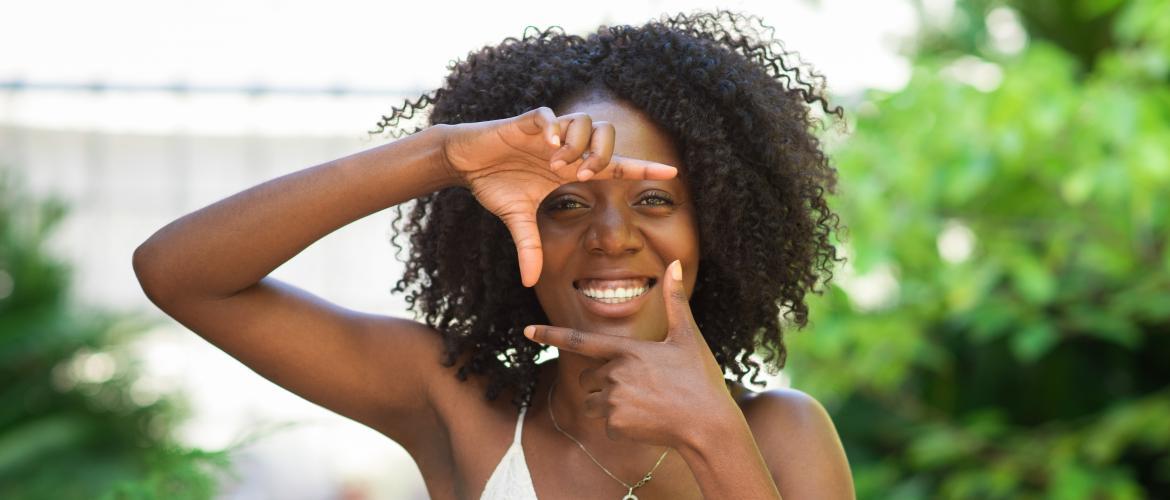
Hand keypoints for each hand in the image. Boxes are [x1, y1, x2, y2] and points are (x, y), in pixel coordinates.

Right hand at [441, 107, 677, 286]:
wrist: (466, 162)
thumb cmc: (496, 183)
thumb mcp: (516, 219)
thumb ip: (529, 247)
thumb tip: (530, 282)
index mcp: (570, 167)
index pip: (615, 165)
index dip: (643, 169)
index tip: (672, 174)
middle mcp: (565, 147)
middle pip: (606, 136)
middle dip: (601, 155)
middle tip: (581, 176)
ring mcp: (548, 131)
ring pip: (583, 122)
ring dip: (576, 145)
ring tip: (556, 163)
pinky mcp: (527, 121)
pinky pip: (549, 116)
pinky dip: (552, 127)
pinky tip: (546, 143)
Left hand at [523, 260, 739, 447]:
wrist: (709, 426)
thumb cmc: (700, 379)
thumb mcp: (688, 337)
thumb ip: (675, 302)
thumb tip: (676, 264)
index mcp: (628, 349)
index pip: (580, 340)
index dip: (550, 335)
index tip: (526, 331)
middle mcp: (615, 373)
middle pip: (588, 377)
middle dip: (605, 382)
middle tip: (642, 387)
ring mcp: (613, 400)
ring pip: (592, 403)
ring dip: (609, 405)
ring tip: (644, 405)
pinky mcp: (615, 425)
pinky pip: (606, 425)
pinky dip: (622, 426)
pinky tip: (647, 422)